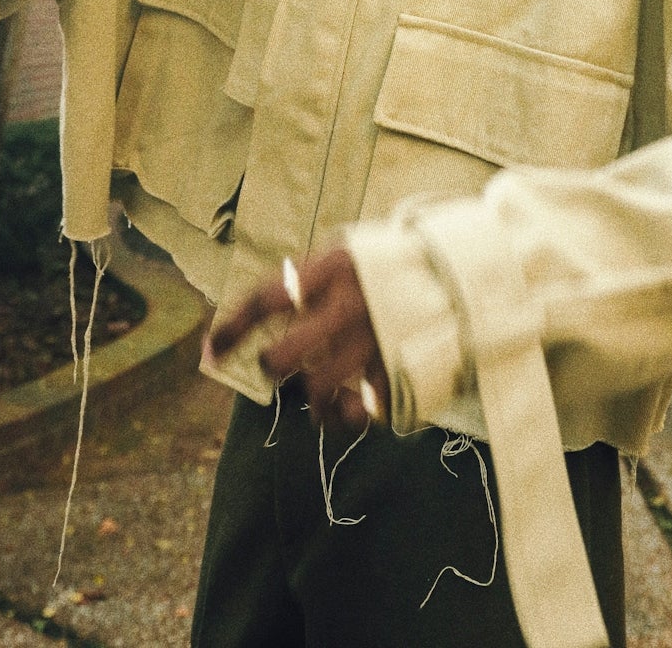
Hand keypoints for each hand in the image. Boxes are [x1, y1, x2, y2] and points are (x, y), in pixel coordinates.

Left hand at [206, 246, 388, 429]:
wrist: (458, 274)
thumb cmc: (389, 265)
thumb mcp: (349, 252)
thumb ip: (310, 277)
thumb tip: (259, 308)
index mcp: (333, 269)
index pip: (267, 299)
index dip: (234, 326)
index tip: (213, 349)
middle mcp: (348, 306)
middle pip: (284, 356)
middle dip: (272, 367)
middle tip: (277, 367)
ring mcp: (373, 342)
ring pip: (316, 390)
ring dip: (309, 399)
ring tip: (315, 399)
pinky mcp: (397, 372)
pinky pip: (358, 413)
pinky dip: (346, 419)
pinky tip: (346, 412)